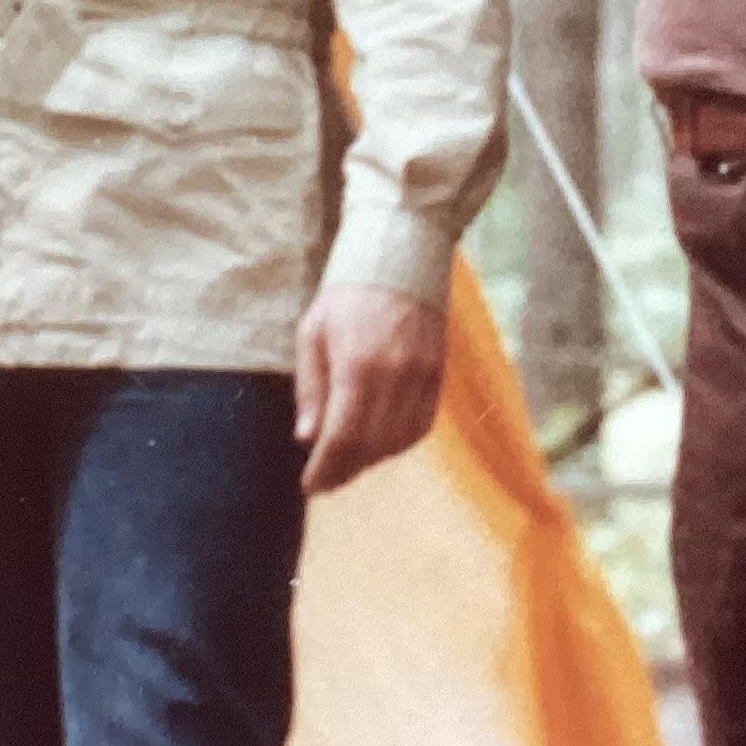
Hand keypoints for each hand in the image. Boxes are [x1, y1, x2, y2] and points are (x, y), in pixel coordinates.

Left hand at [292, 281, 447, 495]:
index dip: (325, 469)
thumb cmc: (346, 295)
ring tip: (348, 464)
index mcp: (358, 366)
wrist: (400, 259)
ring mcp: (422, 378)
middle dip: (345, 471)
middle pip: (371, 446)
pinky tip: (379, 444)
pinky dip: (398, 443)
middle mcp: (395, 377)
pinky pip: (420, 427)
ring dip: (371, 460)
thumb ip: (311, 388)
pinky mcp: (438, 376)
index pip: (342, 437)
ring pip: (398, 442)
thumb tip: (308, 439)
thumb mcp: (312, 333)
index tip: (309, 486)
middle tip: (324, 482)